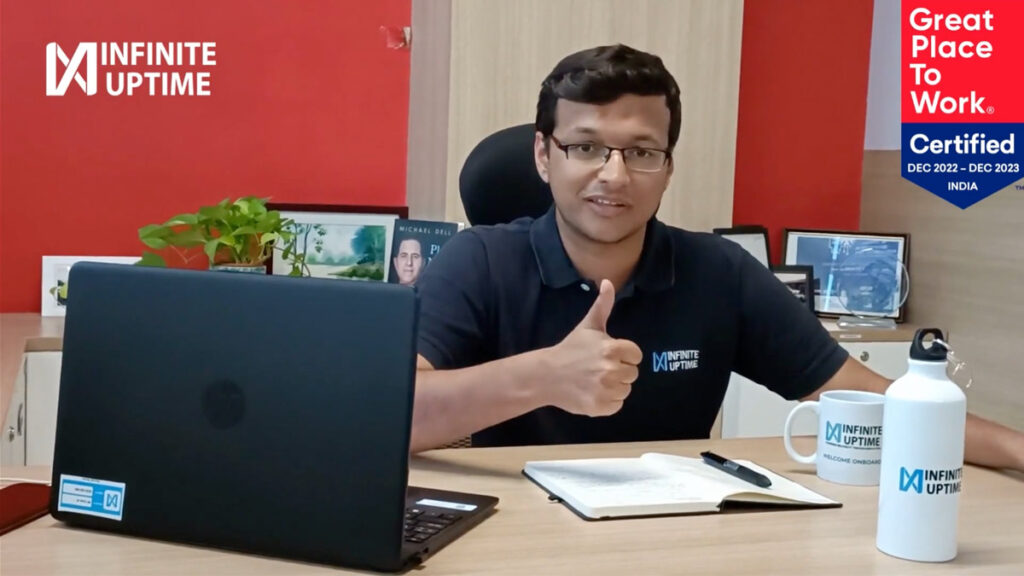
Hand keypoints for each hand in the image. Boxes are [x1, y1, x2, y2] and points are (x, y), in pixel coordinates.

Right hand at [542, 279, 642, 415]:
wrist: (546, 375)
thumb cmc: (570, 349)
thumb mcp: (588, 326)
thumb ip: (603, 305)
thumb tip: (608, 281)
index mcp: (612, 348)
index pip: (635, 355)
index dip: (624, 355)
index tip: (608, 355)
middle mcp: (610, 369)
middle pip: (632, 373)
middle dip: (619, 370)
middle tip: (599, 368)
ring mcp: (605, 389)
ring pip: (625, 390)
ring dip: (614, 387)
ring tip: (596, 380)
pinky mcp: (599, 406)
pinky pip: (617, 405)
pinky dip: (608, 401)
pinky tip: (594, 392)